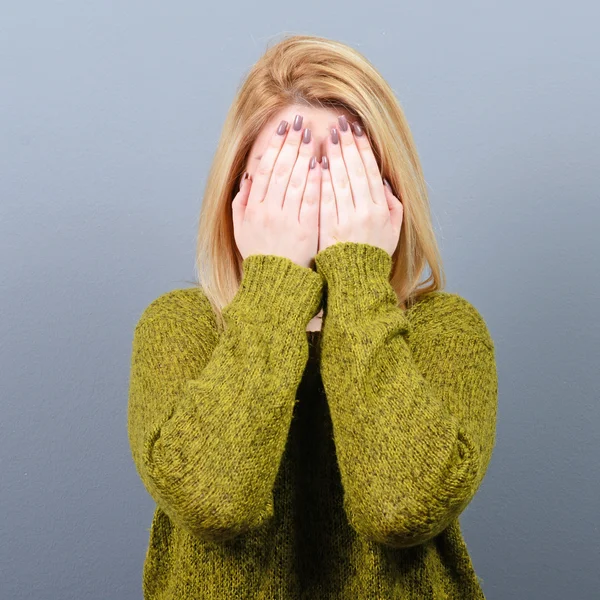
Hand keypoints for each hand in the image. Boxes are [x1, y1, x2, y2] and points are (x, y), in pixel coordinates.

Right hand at [233, 114, 320, 269]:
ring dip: (304, 155)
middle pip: (281, 170)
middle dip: (291, 143)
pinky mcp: (306, 230)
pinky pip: (311, 201)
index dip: (274, 146)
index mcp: (253, 208)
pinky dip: (315, 182)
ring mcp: (288, 220)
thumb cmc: (261, 255)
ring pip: (296, 181)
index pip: (265, 169)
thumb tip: (248, 176)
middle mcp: (269, 212)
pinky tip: (321, 164)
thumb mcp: (241, 229)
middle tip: (300, 121)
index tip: (282, 128)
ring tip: (312, 135)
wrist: (277, 283)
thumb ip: (241, 202)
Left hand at [318, 116, 402, 256]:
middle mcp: (363, 213)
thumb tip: (381, 181)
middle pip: (354, 171)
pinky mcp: (327, 229)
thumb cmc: (372, 255)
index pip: (370, 172)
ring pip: (338, 181)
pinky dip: (320, 180)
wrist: (354, 282)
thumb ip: (393, 206)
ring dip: (333, 157)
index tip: (355, 130)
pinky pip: (323, 199)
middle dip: (346, 145)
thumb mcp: (393, 232)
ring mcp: (344, 220)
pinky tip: (316, 163)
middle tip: (339, 124)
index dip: (362, 149)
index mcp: (380, 211)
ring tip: (327, 136)